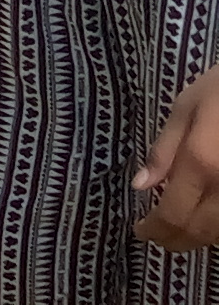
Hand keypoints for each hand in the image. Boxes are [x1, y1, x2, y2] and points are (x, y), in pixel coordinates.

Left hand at [137, 66, 218, 250]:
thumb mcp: (186, 108)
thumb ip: (163, 150)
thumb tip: (140, 187)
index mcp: (203, 162)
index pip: (174, 215)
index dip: (155, 231)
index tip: (140, 231)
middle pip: (200, 232)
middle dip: (174, 241)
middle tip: (157, 236)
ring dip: (198, 238)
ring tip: (178, 229)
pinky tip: (208, 217)